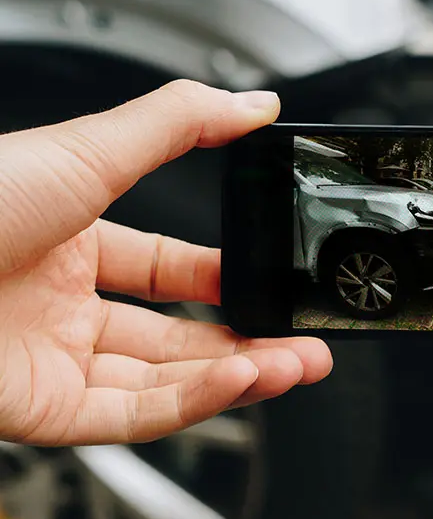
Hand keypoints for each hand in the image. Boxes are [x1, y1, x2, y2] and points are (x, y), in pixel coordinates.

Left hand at [0, 80, 330, 445]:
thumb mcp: (87, 150)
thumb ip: (179, 125)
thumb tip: (253, 104)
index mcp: (71, 242)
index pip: (166, 269)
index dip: (224, 278)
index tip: (271, 280)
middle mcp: (62, 305)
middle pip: (177, 332)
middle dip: (249, 337)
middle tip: (305, 340)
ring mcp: (53, 361)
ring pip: (164, 379)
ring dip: (238, 374)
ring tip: (296, 364)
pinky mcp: (41, 412)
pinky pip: (132, 414)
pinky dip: (194, 401)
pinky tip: (241, 378)